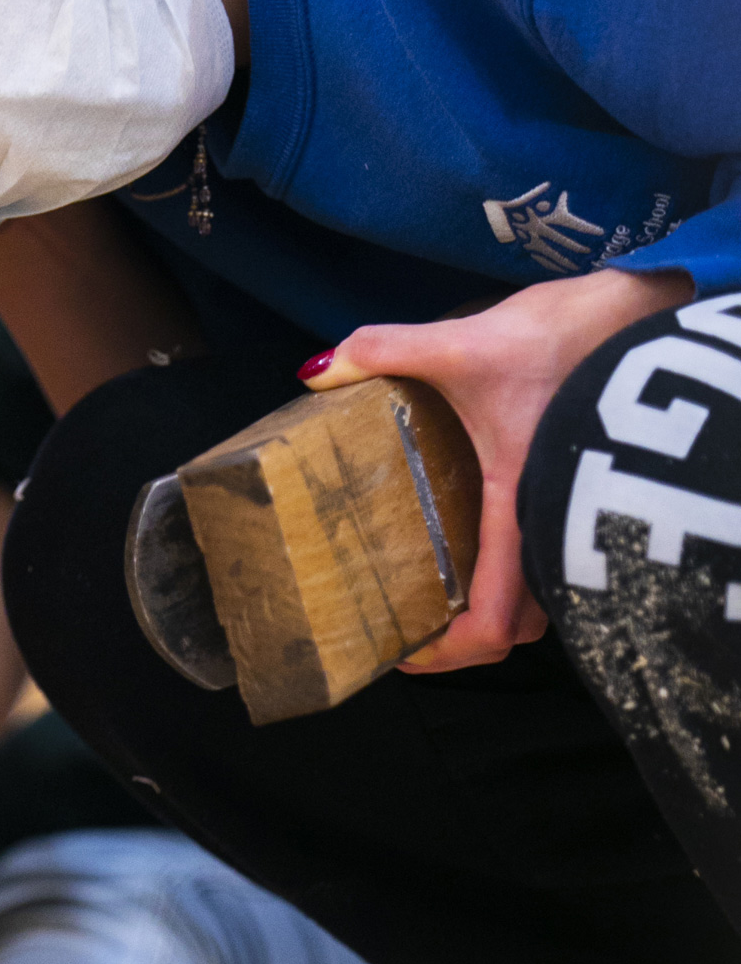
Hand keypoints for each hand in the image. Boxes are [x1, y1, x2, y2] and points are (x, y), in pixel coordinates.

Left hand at [301, 266, 690, 671]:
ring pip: (544, 598)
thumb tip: (320, 368)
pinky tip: (476, 542)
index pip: (497, 621)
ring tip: (439, 594)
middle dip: (467, 641)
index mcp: (523, 507)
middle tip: (414, 626)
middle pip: (522, 627)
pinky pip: (552, 561)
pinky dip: (515, 574)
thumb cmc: (569, 334)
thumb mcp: (465, 343)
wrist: (644, 310)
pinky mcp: (583, 492)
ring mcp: (577, 513)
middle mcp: (557, 524)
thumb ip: (386, 350)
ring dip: (495, 609)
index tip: (407, 650)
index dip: (452, 653)